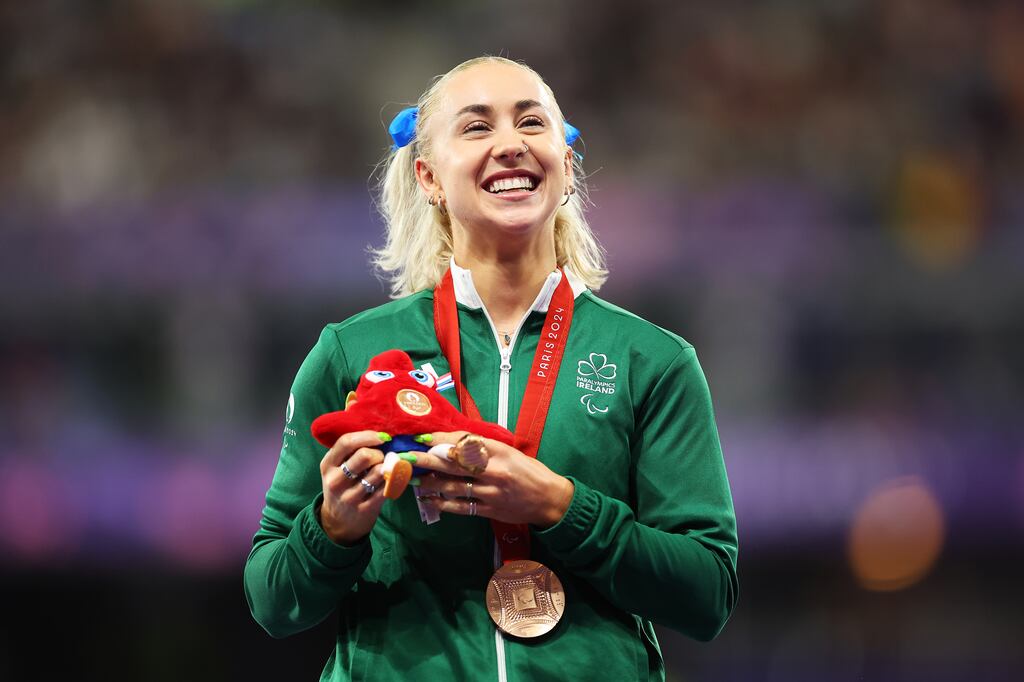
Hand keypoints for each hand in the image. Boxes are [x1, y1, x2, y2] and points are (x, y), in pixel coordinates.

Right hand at [318, 430, 389, 544]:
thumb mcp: (336, 468)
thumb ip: (350, 452)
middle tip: (382, 457)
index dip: (367, 436)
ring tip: (386, 468)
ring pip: (378, 472)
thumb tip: (380, 434)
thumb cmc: (342, 486)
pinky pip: (386, 488)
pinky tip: (391, 479)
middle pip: (364, 456)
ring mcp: (349, 496)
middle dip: (379, 453)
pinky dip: (393, 480)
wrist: (338, 522)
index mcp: (328, 465)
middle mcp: (335, 481)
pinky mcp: (364, 509)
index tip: (382, 437)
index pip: (346, 442)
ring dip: (387, 467)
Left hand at [412, 432, 573, 528]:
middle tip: (407, 456)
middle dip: (427, 459)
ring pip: (454, 486)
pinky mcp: (490, 510)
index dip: (441, 440)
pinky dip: (443, 503)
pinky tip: (429, 499)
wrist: (549, 499)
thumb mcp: (509, 452)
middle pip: (454, 463)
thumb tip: (453, 441)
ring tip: (413, 479)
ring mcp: (491, 493)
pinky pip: (461, 507)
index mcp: (499, 452)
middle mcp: (494, 471)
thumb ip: (484, 448)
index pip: (465, 443)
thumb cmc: (529, 471)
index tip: (422, 437)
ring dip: (431, 483)